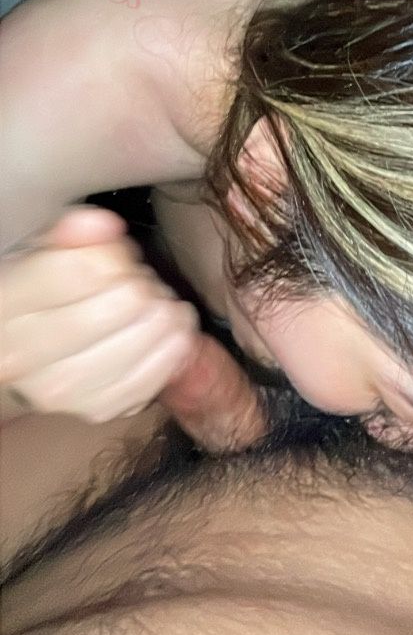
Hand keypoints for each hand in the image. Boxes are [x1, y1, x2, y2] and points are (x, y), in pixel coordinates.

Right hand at [0, 207, 266, 450]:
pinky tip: (168, 332)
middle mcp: (21, 355)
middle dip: (142, 283)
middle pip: (125, 302)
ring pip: (147, 336)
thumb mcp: (49, 249)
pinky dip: (173, 347)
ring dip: (163, 313)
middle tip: (136, 283)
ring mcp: (59, 390)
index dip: (116, 255)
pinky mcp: (96, 410)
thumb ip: (73, 230)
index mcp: (4, 304)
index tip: (118, 259)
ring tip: (152, 306)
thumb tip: (104, 225)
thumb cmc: (47, 290)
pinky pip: (157, 374)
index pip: (85, 269)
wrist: (31, 352)